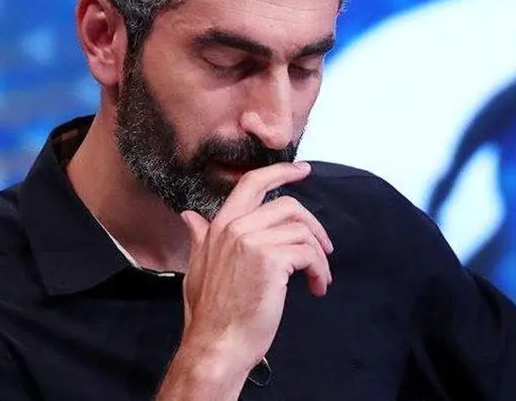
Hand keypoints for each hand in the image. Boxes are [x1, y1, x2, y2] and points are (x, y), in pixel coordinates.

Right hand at [156, 161, 333, 398]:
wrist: (215, 346)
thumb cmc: (210, 315)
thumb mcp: (197, 269)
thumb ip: (200, 238)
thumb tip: (190, 216)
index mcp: (219, 226)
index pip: (251, 183)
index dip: (281, 171)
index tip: (303, 171)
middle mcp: (234, 227)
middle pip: (288, 205)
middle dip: (313, 225)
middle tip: (325, 247)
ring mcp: (252, 241)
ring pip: (302, 230)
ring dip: (319, 255)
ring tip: (320, 277)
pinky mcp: (270, 259)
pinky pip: (308, 253)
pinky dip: (319, 269)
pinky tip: (316, 287)